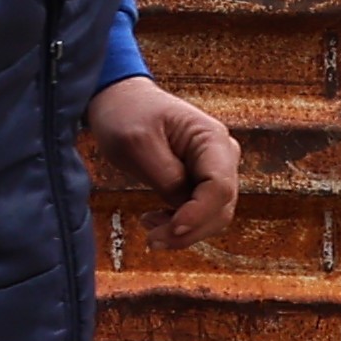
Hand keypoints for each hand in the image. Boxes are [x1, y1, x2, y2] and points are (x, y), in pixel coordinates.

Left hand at [85, 72, 245, 245]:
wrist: (119, 101)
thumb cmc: (126, 113)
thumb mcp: (137, 142)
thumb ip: (165, 176)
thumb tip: (183, 206)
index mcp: (212, 140)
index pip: (219, 187)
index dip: (199, 214)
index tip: (171, 228)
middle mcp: (222, 156)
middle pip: (221, 208)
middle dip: (190, 230)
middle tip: (153, 240)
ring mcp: (213, 170)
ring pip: (213, 216)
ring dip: (184, 231)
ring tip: (148, 228)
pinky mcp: (199, 182)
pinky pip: (199, 213)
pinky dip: (179, 224)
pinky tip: (153, 220)